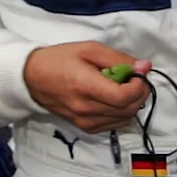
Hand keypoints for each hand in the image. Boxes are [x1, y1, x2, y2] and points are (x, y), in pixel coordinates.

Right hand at [25, 40, 151, 132]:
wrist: (32, 78)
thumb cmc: (59, 59)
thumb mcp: (89, 49)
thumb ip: (118, 59)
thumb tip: (144, 66)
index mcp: (86, 87)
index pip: (124, 97)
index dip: (139, 86)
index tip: (139, 73)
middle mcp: (86, 109)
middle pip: (128, 109)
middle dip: (140, 93)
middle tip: (136, 78)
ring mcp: (85, 121)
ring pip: (125, 119)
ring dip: (133, 103)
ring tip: (125, 87)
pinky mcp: (85, 127)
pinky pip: (115, 124)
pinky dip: (122, 112)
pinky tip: (115, 99)